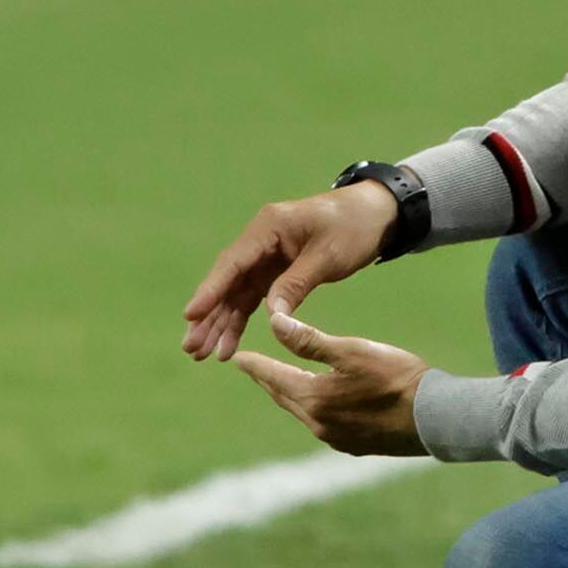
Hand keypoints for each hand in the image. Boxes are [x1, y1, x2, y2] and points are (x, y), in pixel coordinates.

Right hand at [182, 181, 397, 361]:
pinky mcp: (276, 270)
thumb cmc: (353, 227)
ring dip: (220, 323)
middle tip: (191, 348)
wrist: (376, 213)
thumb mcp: (327, 256)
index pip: (233, 262)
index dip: (210, 290)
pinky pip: (253, 297)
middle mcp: (260, 240)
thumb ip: (296, 285)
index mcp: (268, 227)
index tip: (190, 315)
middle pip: (227, 281)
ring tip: (202, 354)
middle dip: (208, 316)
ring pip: (236, 294)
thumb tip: (271, 316)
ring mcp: (266, 256)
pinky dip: (241, 320)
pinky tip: (228, 345)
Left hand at [233, 303, 428, 456]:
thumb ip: (309, 341)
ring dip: (290, 396)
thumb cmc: (395, 377)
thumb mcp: (351, 351)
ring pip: (302, 412)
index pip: (273, 378)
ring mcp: (336, 438)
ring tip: (283, 384)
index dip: (255, 366)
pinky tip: (319, 406)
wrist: (435, 417)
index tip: (238, 358)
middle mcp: (318, 424)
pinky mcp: (355, 445)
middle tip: (254, 370)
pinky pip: (322, 424)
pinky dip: (313, 410)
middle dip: (268, 381)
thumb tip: (275, 324)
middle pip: (284, 398)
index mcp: (312, 399)